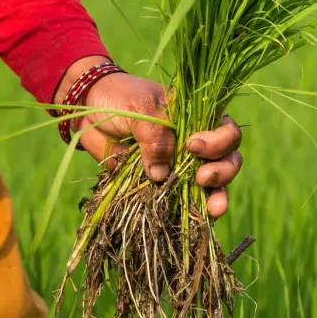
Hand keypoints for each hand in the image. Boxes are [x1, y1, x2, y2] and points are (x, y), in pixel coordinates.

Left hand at [56, 57, 242, 217]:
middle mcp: (197, 142)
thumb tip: (161, 175)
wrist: (88, 110)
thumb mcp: (139, 107)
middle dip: (223, 171)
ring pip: (215, 183)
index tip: (193, 146)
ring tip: (213, 208)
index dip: (218, 141)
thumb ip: (154, 135)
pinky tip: (201, 219)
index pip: (225, 130)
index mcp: (197, 117)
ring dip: (218, 196)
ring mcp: (182, 166)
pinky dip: (195, 212)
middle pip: (228, 159)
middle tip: (202, 178)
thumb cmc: (119, 98)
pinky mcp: (165, 185)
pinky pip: (186, 201)